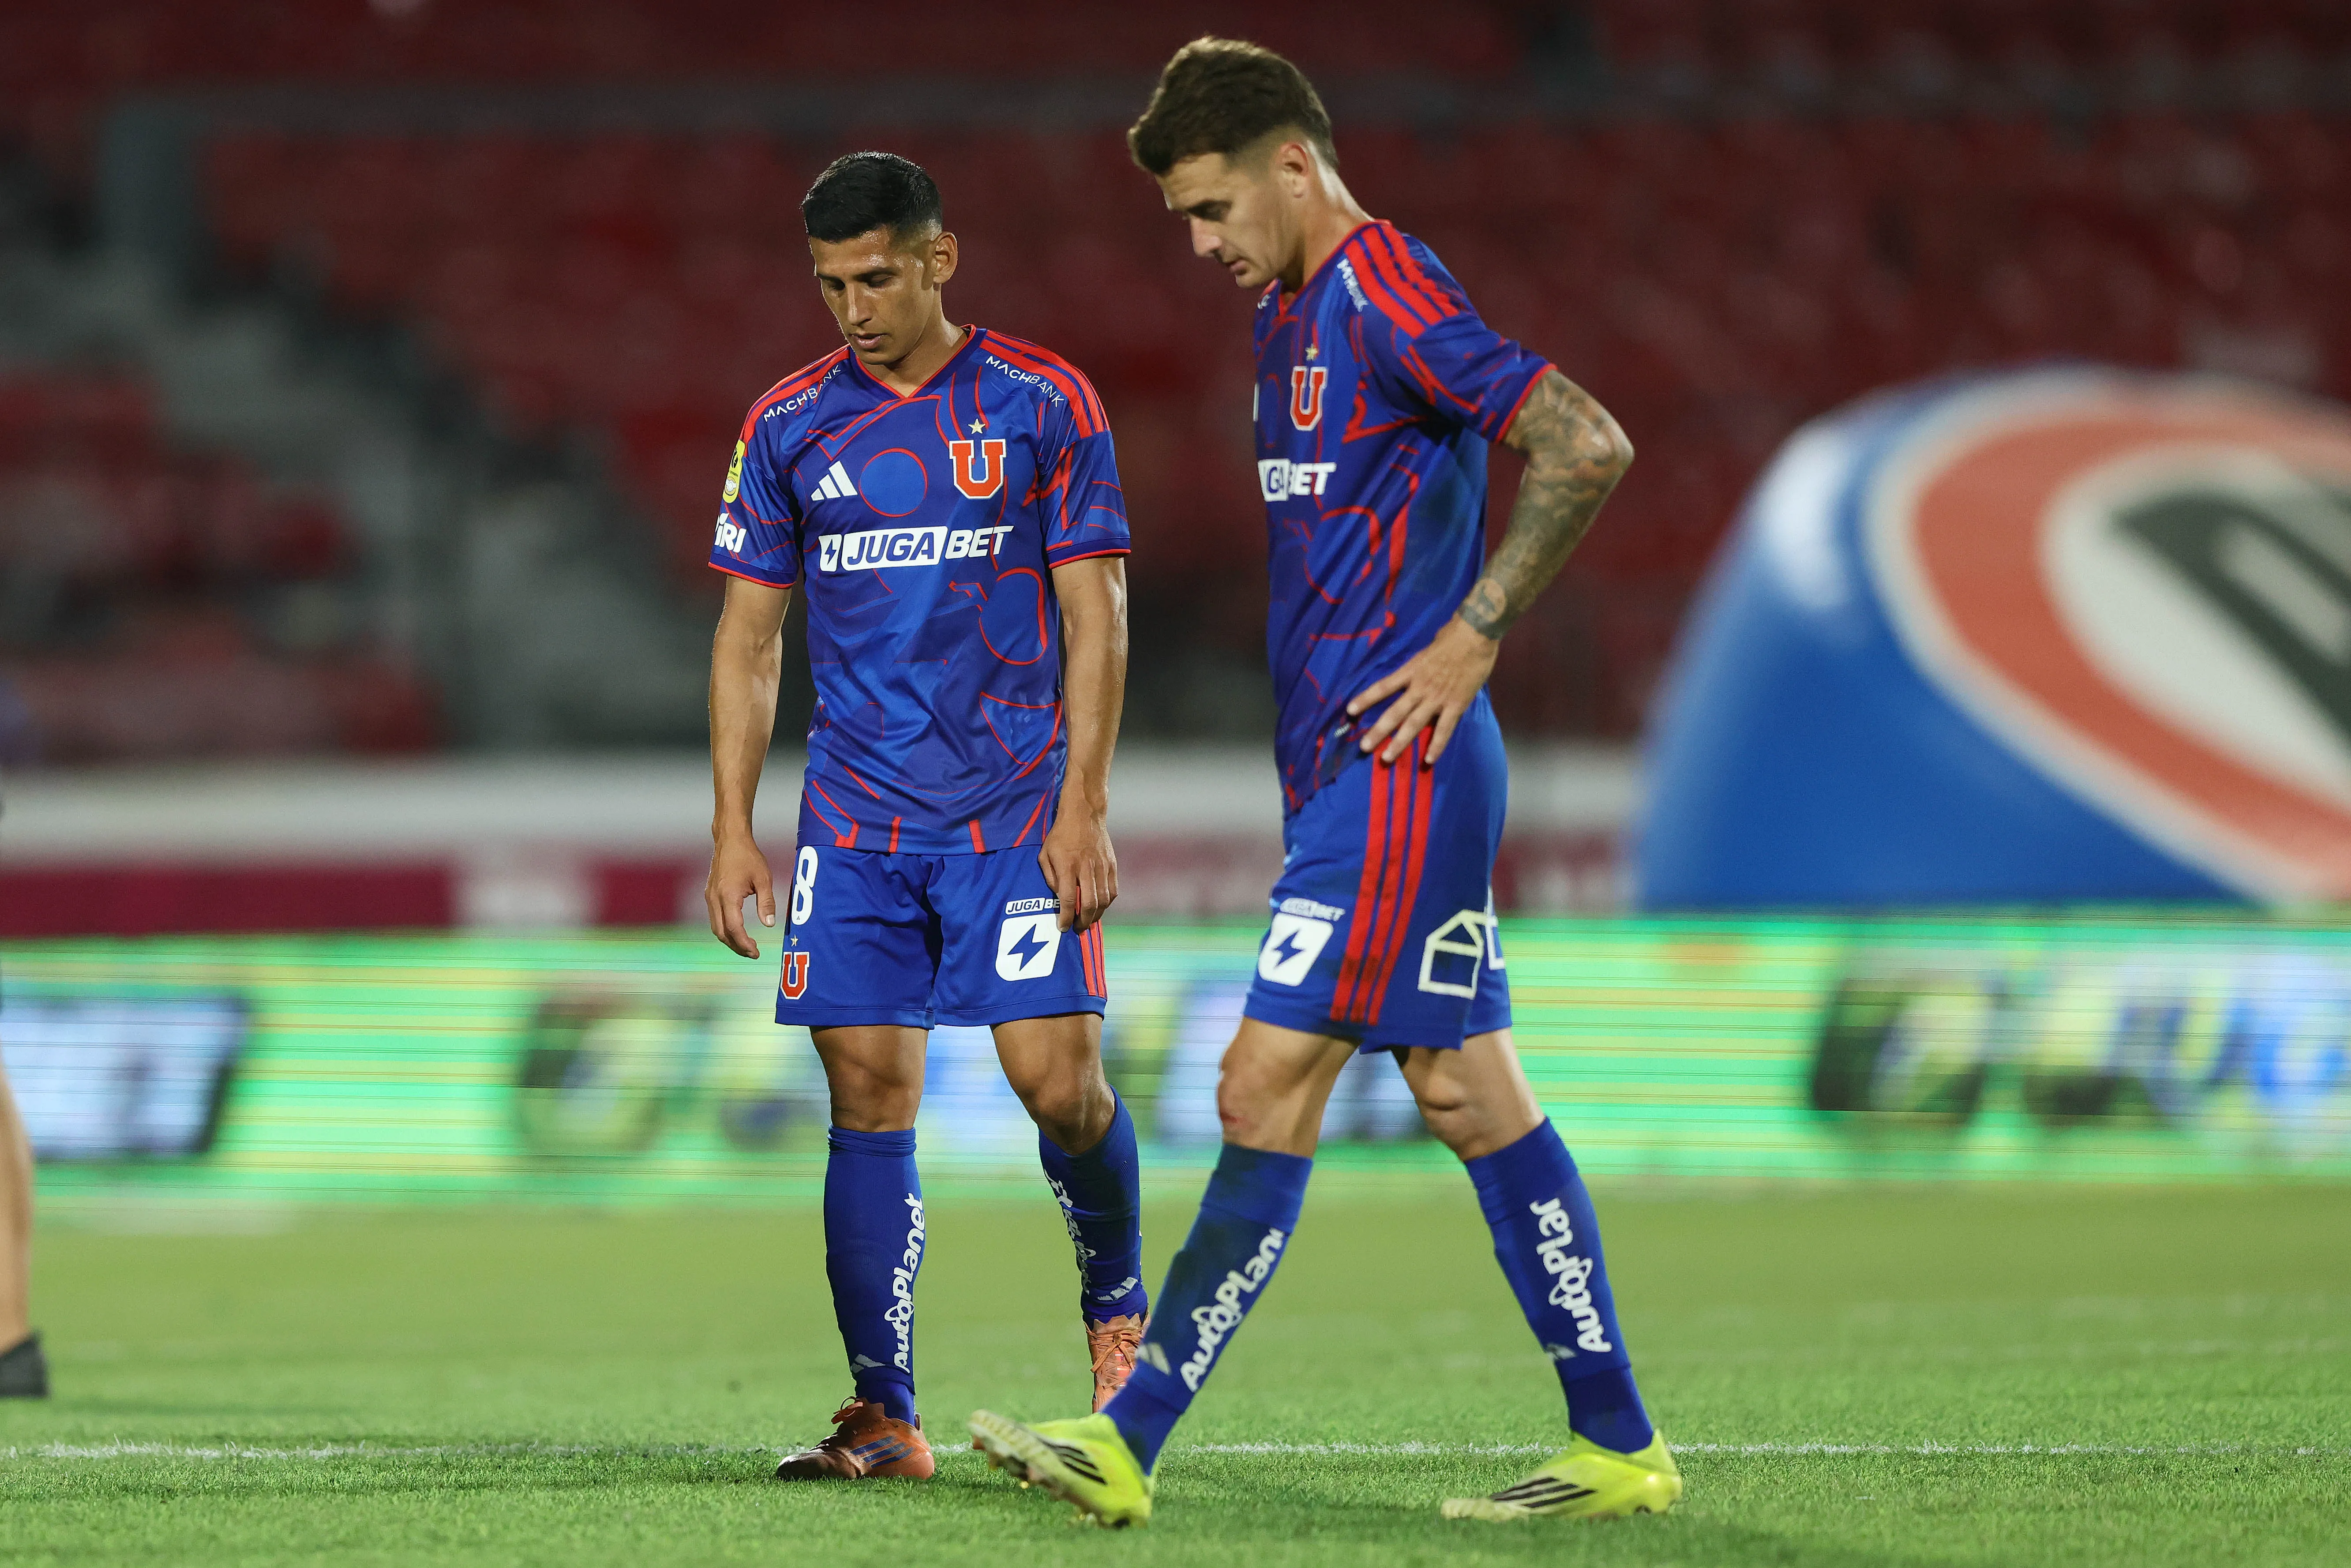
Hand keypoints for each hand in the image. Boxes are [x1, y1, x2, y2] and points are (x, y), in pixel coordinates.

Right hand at [705, 831, 775, 957]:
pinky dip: (725, 929)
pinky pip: (715, 918)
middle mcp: (714, 899)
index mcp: (728, 896)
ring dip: (730, 940)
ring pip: (716, 928)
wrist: (730, 839)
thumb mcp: (763, 879)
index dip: (744, 944)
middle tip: (753, 953)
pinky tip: (737, 931)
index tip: (756, 952)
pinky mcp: (709, 894)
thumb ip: (767, 902)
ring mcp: (709, 897)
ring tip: (746, 946)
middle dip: (736, 947)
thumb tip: (769, 924)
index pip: (734, 929)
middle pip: (722, 933)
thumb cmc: (748, 856)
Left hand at [1039, 798, 1117, 932]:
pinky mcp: (1111, 865)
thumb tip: (1058, 896)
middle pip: (1088, 903)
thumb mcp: (1045, 853)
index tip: (1063, 927)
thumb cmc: (1060, 835)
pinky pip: (1113, 890)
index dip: (1065, 917)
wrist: (1084, 814)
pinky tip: (1099, 907)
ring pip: (1103, 900)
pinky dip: (1107, 903)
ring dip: (1096, 915)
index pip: (1067, 898)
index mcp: (1067, 866)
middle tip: (1078, 929)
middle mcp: (1086, 868)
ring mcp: (1101, 867)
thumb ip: (1049, 877)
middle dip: (1083, 921)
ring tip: (1088, 921)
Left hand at [1346, 616, 1499, 764]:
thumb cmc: (1452, 636)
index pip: (1383, 687)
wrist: (1475, 635)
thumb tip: (1415, 668)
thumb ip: (1419, 664)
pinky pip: (1444, 729)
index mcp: (1411, 671)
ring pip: (1414, 724)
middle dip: (1378, 731)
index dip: (1366, 698)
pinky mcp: (1456, 705)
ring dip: (1399, 743)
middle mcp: (1419, 688)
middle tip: (1364, 747)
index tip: (1350, 710)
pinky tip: (1429, 760)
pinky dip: (1437, 746)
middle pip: (1394, 713)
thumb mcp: (1427, 649)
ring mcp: (1437, 698)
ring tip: (1386, 758)